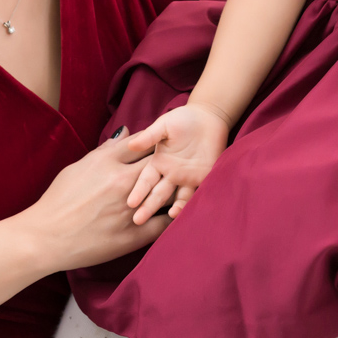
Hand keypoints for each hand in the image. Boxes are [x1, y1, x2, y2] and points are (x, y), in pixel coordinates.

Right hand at [20, 133, 170, 271]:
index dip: (153, 141)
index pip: (141, 143)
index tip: (161, 143)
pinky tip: (176, 213)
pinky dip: (173, 217)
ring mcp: (130, 209)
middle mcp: (122, 182)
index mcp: (107, 163)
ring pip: (166, 192)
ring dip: (174, 188)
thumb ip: (105, 151)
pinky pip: (164, 224)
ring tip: (178, 186)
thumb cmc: (58, 201)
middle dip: (167, 161)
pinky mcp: (134, 235)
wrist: (46, 237)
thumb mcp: (78, 168)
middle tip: (176, 162)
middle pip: (157, 163)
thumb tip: (125, 132)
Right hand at [123, 101, 232, 223]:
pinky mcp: (202, 179)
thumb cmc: (182, 119)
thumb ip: (149, 136)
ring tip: (169, 215)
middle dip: (148, 206)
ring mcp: (186, 178)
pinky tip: (187, 210)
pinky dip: (191, 203)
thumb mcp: (163, 125)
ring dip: (172, 208)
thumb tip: (131, 144)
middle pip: (158, 193)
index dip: (138, 191)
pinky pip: (196, 194)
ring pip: (177, 198)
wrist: (208, 118)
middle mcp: (170, 174)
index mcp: (158, 162)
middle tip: (138, 220)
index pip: (145, 180)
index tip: (130, 203)